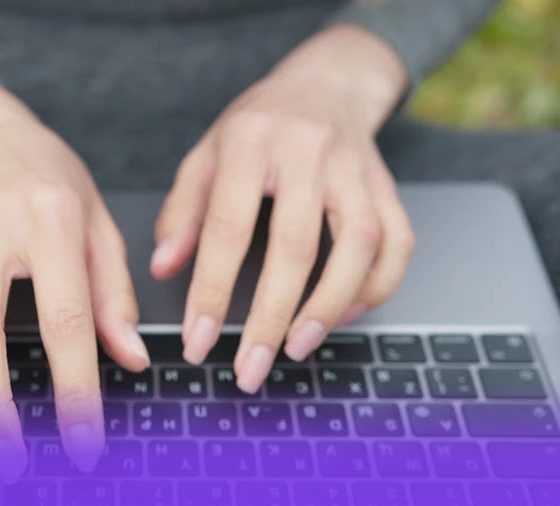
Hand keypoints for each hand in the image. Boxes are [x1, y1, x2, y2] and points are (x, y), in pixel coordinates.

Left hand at [151, 25, 415, 391]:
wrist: (325, 83)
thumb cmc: (257, 125)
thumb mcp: (205, 154)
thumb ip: (183, 211)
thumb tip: (163, 268)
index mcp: (250, 141)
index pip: (228, 227)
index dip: (211, 290)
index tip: (198, 341)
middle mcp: (308, 153)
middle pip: (295, 246)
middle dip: (270, 318)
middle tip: (249, 368)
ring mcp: (356, 168)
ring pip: (359, 246)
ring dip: (329, 307)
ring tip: (296, 348)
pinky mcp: (388, 186)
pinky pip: (397, 244)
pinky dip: (375, 287)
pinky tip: (343, 314)